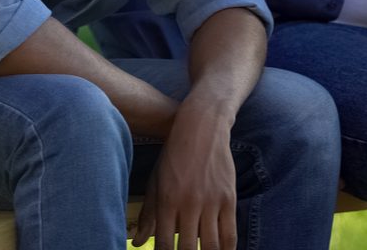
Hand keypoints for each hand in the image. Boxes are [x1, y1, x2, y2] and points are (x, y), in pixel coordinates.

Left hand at [132, 103, 236, 248]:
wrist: (202, 128)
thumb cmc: (174, 156)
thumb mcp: (156, 182)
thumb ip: (148, 215)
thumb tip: (136, 243)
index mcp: (167, 201)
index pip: (163, 245)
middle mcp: (188, 203)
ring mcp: (211, 201)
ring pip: (211, 246)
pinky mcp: (228, 198)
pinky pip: (229, 234)